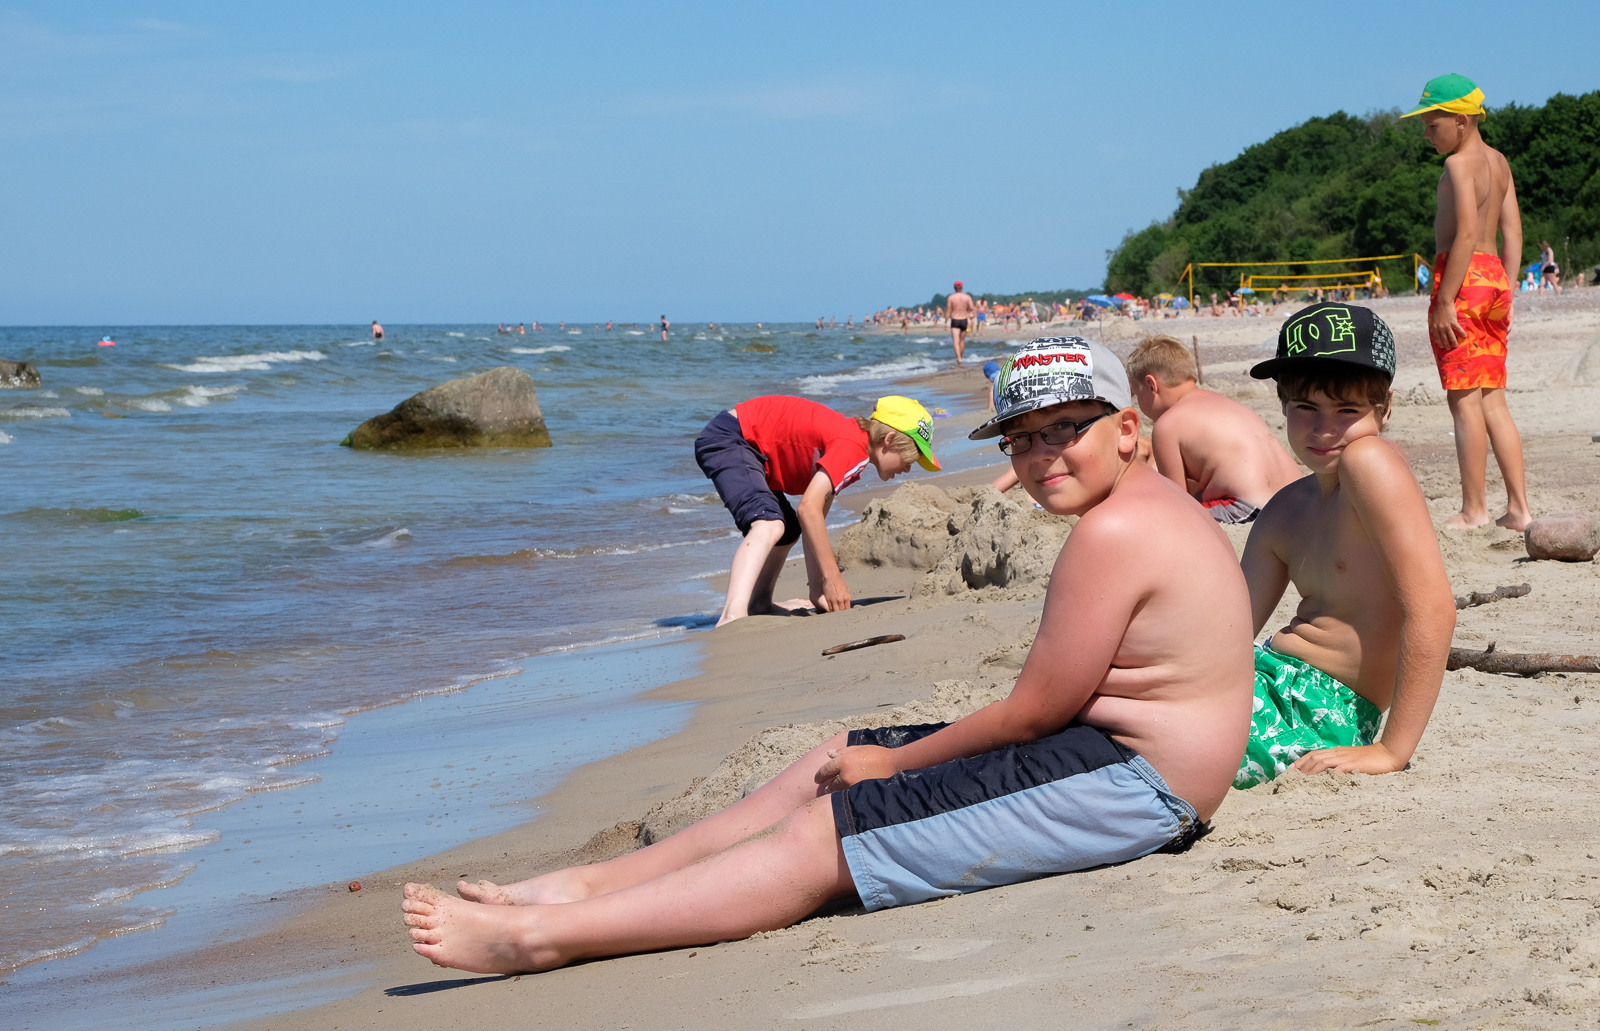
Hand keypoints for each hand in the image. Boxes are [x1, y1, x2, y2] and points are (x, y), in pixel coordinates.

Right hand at [811, 575, 851, 612]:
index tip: (845, 615)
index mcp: (847, 598)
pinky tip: (831, 612)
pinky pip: (830, 608)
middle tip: (841, 617)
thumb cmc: (839, 583)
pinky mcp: (828, 600)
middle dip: (842, 614)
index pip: (848, 609)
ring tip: (835, 616)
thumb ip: (848, 598)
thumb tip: (848, 604)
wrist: (832, 577)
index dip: (846, 613)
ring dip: (836, 614)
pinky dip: (831, 611)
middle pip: (842, 611)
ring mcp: (835, 600)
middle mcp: (841, 600)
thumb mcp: (847, 590)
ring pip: (836, 611)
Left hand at [814, 745, 898, 791]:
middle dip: (827, 786)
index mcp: (843, 762)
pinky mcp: (860, 795)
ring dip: (835, 793)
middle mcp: (845, 776)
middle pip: (830, 784)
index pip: (825, 771)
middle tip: (826, 788)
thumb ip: (842, 751)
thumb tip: (828, 754)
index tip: (817, 779)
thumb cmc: (878, 755)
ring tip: (835, 793)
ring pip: (837, 793)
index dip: (819, 775)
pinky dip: (844, 797)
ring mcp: (852, 787)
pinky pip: (847, 797)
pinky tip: (846, 797)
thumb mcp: (859, 748)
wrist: (896, 767)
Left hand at [1290, 741, 1406, 775]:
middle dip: (1302, 766)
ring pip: (1323, 761)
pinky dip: (1331, 773)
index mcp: (1336, 752)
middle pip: (1315, 757)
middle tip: (1292, 776)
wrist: (1387, 754)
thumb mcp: (1349, 760)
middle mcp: (1338, 753)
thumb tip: (1325, 773)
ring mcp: (1346, 758)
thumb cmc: (1369, 759)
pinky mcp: (1355, 765)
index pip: (1314, 754)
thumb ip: (1338, 764)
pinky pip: (1341, 768)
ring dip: (1311, 770)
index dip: (1302, 761)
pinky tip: (1324, 780)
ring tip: (1303, 779)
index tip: (1291, 769)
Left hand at [1427, 303, 1465, 350]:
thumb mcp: (1433, 320)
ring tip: (1455, 346)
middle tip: (1449, 348)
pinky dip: (1461, 333)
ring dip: (1453, 342)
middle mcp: (1440, 328)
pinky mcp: (1453, 322)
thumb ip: (1433, 326)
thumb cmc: (1438, 311)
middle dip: (1446, 344)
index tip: (1442, 347)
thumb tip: (1432, 332)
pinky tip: (1464, 336)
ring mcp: (1447, 325)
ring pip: (1451, 336)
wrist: (1443, 304)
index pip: (1437, 338)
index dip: (1439, 343)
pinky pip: (1458, 329)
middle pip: (1444, 338)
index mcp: (1435, 327)